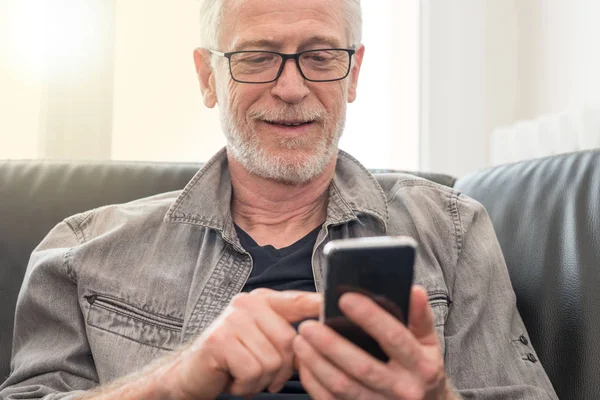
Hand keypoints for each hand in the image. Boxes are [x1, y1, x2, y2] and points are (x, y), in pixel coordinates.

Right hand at [163, 289, 321, 399]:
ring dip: (261, 381)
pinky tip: (233, 381)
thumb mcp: (263, 342)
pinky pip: (253, 371)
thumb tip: (323, 336)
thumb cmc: (232, 360)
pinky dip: (246, 386)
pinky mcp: (220, 340)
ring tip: (244, 376)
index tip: (334, 304)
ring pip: (272, 361)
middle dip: (280, 371)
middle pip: (289, 342)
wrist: (190, 375)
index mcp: (263, 301)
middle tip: (261, 376)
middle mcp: (248, 303)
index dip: (319, 305)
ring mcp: (233, 319)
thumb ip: (288, 335)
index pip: (298, 301)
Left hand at [293, 286, 455, 399]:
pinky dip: (314, 382)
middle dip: (332, 344)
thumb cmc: (422, 369)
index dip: (370, 317)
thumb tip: (414, 290)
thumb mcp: (429, 343)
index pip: (394, 337)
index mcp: (422, 366)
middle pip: (362, 366)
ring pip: (343, 386)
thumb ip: (420, 316)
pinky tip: (304, 363)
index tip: (346, 298)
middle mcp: (403, 389)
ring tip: (301, 340)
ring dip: (317, 363)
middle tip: (309, 325)